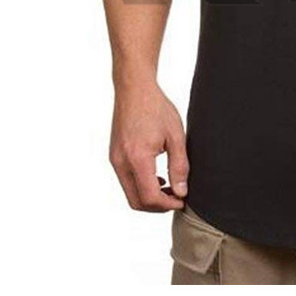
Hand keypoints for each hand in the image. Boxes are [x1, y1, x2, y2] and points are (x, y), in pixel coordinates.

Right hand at [109, 82, 187, 211]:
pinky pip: (125, 180)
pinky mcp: (114, 156)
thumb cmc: (156, 107)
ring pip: (129, 193)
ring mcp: (115, 160)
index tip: (182, 200)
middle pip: (136, 201)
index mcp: (137, 158)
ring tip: (169, 188)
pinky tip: (156, 177)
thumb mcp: (176, 135)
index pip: (150, 197)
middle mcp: (121, 162)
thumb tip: (181, 191)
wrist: (134, 89)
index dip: (168, 205)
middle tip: (176, 198)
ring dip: (149, 197)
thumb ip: (179, 166)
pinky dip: (140, 186)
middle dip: (158, 206)